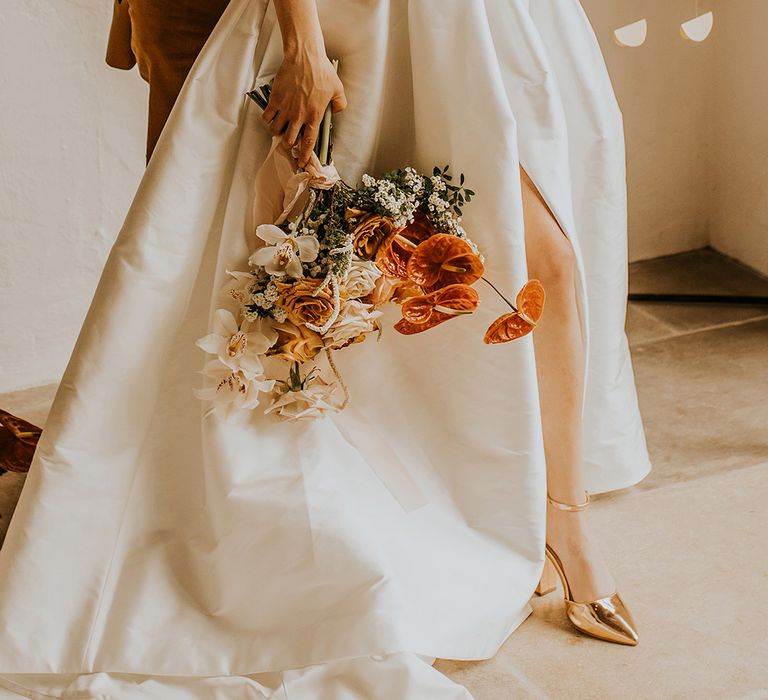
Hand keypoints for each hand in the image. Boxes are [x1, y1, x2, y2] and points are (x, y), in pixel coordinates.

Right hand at [262, 47, 346, 167]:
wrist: (304, 56)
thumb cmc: (321, 70)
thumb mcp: (338, 89)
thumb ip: (339, 104)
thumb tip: (335, 113)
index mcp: (315, 116)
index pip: (309, 142)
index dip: (305, 155)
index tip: (302, 162)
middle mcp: (299, 116)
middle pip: (290, 140)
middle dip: (289, 145)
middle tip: (289, 142)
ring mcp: (285, 108)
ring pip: (277, 130)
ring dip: (278, 132)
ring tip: (280, 129)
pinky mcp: (275, 100)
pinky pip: (267, 117)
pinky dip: (268, 120)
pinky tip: (271, 117)